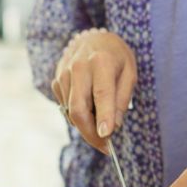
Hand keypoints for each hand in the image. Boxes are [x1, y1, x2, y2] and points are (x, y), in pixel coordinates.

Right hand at [51, 29, 136, 152]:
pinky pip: (65, 108)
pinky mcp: (56, 81)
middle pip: (79, 109)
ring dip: (86, 126)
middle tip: (105, 147)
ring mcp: (63, 74)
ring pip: (70, 112)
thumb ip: (122, 99)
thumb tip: (113, 127)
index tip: (106, 136)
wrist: (93, 39)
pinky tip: (90, 108)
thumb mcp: (129, 73)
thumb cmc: (116, 58)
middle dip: (90, 133)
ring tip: (102, 124)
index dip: (103, 117)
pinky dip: (78, 116)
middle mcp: (78, 67)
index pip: (102, 93)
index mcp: (101, 62)